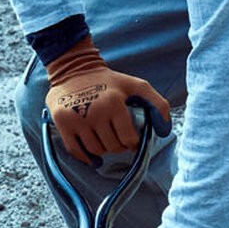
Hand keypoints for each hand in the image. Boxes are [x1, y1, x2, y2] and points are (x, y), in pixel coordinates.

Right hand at [44, 38, 170, 162]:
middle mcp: (95, 112)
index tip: (129, 138)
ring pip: (96, 150)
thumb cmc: (109, 81)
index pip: (128, 140)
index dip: (132, 142)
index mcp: (114, 103)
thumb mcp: (137, 86)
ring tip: (104, 139)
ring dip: (103, 150)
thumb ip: (157, 104)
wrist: (74, 70)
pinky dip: (86, 157)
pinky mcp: (63, 124)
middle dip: (117, 146)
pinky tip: (92, 156)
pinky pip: (76, 151)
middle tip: (116, 137)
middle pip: (112, 147)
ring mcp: (77, 119)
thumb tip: (165, 130)